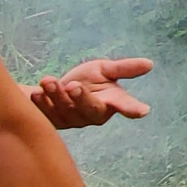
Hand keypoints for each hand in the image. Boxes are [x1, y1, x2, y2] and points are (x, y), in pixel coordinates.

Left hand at [33, 57, 154, 128]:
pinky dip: (42, 103)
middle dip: (81, 99)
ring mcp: (74, 120)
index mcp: (111, 102)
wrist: (59, 87)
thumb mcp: (105, 70)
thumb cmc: (88, 79)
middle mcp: (94, 114)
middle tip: (73, 86)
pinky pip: (48, 115)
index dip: (133, 109)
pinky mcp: (56, 122)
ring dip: (56, 96)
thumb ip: (124, 68)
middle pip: (91, 110)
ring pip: (66, 111)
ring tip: (48, 80)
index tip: (143, 110)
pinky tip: (37, 92)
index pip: (125, 106)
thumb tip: (150, 64)